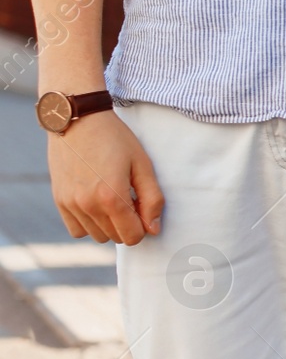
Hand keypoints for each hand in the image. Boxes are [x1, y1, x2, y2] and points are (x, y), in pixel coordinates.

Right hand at [46, 110, 163, 244]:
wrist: (78, 120)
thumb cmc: (115, 139)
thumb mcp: (142, 164)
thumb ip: (152, 199)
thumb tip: (153, 229)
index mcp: (111, 197)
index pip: (132, 236)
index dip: (143, 225)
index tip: (143, 206)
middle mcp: (87, 205)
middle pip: (116, 237)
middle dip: (127, 224)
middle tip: (129, 197)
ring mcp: (70, 204)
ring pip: (97, 236)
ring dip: (109, 224)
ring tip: (112, 197)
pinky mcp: (59, 201)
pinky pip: (77, 230)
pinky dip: (89, 223)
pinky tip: (96, 203)